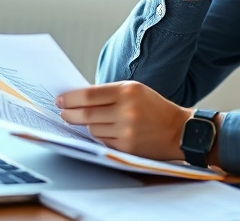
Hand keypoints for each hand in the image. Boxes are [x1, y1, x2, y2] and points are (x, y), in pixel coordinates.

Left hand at [56, 81, 192, 160]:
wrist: (179, 130)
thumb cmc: (153, 107)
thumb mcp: (134, 90)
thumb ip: (109, 93)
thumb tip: (77, 99)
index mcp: (127, 91)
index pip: (88, 95)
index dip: (70, 98)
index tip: (60, 100)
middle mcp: (126, 110)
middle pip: (85, 114)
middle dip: (69, 114)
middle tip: (62, 113)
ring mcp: (127, 131)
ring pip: (93, 129)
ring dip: (88, 125)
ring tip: (92, 121)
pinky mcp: (127, 147)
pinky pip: (103, 141)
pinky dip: (101, 136)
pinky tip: (108, 131)